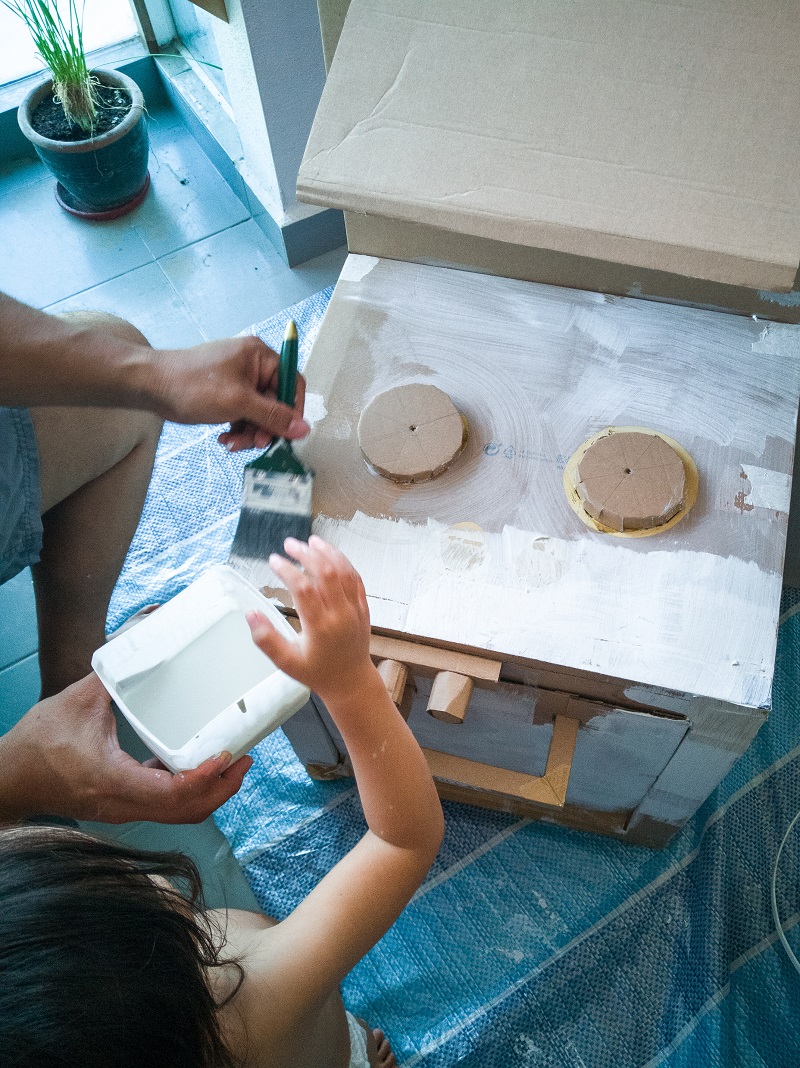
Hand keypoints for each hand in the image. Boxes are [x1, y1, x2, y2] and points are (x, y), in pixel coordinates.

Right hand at [0, 674, 251, 824]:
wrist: (8, 778)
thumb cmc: (38, 743)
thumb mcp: (78, 700)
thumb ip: (114, 667)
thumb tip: (146, 627)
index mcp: (114, 781)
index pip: (173, 792)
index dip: (206, 778)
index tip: (228, 754)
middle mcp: (124, 804)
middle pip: (187, 810)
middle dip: (222, 787)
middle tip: (244, 757)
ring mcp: (124, 810)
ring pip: (179, 814)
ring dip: (210, 792)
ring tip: (232, 762)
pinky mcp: (122, 805)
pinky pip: (165, 806)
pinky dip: (190, 790)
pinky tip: (199, 763)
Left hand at [147, 336, 308, 450]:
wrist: (150, 386)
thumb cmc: (192, 385)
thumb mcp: (238, 402)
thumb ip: (273, 416)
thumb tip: (304, 429)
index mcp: (259, 356)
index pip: (292, 383)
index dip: (292, 411)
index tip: (286, 433)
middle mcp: (252, 366)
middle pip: (275, 403)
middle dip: (264, 427)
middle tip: (254, 443)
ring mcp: (238, 382)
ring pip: (259, 414)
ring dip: (249, 432)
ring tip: (232, 443)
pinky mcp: (226, 395)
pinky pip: (243, 416)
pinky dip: (237, 430)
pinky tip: (224, 438)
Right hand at [246, 536, 373, 704]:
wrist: (351, 681)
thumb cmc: (316, 672)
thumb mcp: (287, 662)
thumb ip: (266, 640)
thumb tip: (250, 614)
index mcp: (320, 628)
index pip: (303, 589)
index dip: (287, 571)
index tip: (273, 560)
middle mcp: (341, 615)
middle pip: (326, 573)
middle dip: (306, 554)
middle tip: (289, 544)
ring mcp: (355, 609)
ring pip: (344, 571)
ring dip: (328, 552)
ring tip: (310, 541)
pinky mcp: (363, 607)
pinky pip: (356, 578)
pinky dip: (343, 562)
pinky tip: (330, 554)